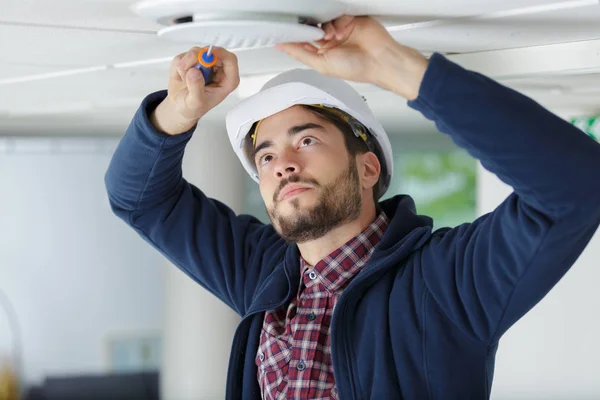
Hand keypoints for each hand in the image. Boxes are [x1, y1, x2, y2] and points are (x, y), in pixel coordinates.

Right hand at [151, 46, 239, 134]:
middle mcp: (217, 69)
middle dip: (196, 59)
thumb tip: (195, 71)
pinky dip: (177, 67)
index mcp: (227, 80)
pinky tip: (180, 78)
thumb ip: (196, 88)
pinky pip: (182, 56)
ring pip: (195, 52)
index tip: (206, 54)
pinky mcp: (191, 60)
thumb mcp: (196, 102)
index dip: (220, 53)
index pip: (230, 60)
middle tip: (187, 70)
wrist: (180, 107)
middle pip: (211, 53)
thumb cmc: (194, 108)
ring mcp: (204, 63)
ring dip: (185, 65)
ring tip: (184, 80)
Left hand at [275, 16, 428, 99]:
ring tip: (333, 37)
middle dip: (310, 30)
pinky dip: (337, 21)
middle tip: (313, 34)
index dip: (294, 38)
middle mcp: (330, 42)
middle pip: (312, 28)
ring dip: (325, 28)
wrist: (380, 59)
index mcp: (322, 54)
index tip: (285, 32)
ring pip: (323, 20)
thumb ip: (301, 54)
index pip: (302, 43)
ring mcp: (340, 29)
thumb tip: (281, 47)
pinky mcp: (349, 19)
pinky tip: (342, 31)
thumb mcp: (323, 64)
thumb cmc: (356, 68)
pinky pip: (337, 13)